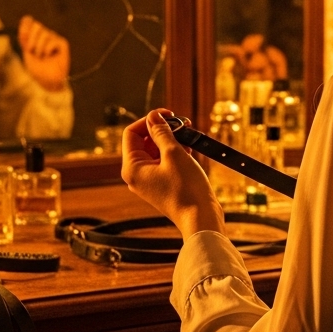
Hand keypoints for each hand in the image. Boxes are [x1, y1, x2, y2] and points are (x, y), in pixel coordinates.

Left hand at [18, 15, 70, 91]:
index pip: (29, 22)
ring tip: (42, 56)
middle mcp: (45, 34)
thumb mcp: (27, 51)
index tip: (24, 38)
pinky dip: (48, 50)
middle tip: (32, 51)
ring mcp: (54, 38)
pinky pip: (52, 41)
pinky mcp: (62, 43)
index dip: (25, 27)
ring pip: (44, 34)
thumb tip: (27, 18)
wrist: (46, 80)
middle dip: (32, 40)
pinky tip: (50, 56)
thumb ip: (25, 36)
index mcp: (35, 35)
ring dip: (39, 48)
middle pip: (37, 25)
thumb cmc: (37, 68)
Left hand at [121, 110, 224, 237]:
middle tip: (182, 124)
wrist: (200, 218)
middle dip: (162, 130)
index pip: (132, 133)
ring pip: (155, 151)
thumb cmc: (186, 189)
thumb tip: (154, 117)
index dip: (150, 120)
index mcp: (132, 168)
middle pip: (143, 141)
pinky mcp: (161, 185)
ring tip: (188, 136)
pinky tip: (189, 149)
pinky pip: (163, 162)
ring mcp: (148, 181)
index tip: (169, 114)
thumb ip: (162, 132)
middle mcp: (136, 175)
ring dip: (170, 140)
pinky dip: (174, 153)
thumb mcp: (174, 153)